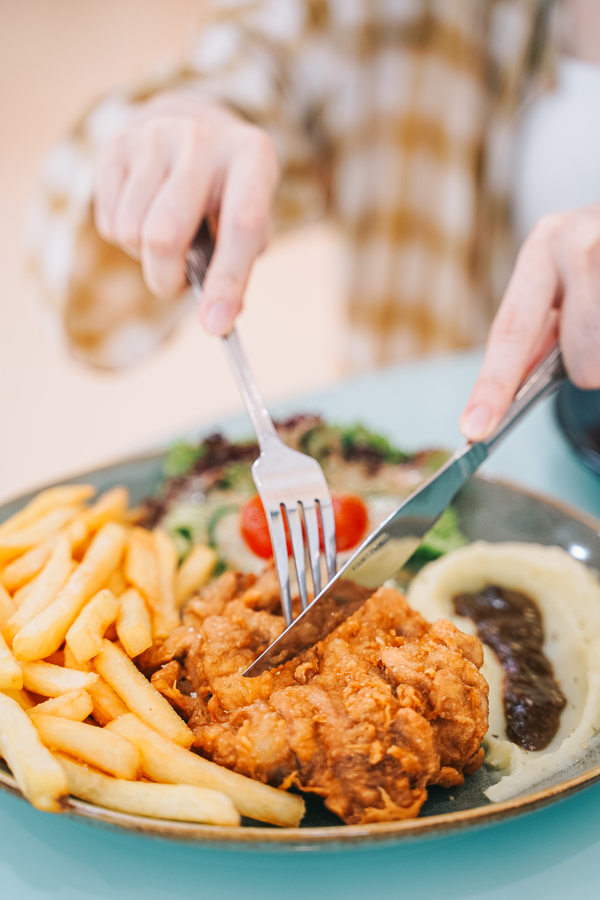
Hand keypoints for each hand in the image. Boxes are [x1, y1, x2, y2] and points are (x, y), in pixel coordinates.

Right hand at [93, 92, 280, 333]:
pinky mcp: (116, 145)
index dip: (227, 281)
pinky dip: (125, 237)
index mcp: (252, 158)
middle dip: (166, 278)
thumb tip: (217, 317)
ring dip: (145, 256)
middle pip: (165, 235)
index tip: (215, 325)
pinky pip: (108, 223)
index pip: (241, 226)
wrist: (192, 126)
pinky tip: (145, 212)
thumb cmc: (229, 193)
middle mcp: (202, 140)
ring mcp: (154, 137)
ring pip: (130, 234)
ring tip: (167, 234)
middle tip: (175, 283)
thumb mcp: (251, 219)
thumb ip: (239, 265)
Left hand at [460, 204, 599, 440]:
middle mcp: (581, 246)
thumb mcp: (558, 280)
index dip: (493, 386)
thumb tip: (508, 393)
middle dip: (589, 364)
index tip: (475, 429)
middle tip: (593, 328)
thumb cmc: (594, 260)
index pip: (511, 332)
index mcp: (544, 247)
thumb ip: (535, 331)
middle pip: (583, 364)